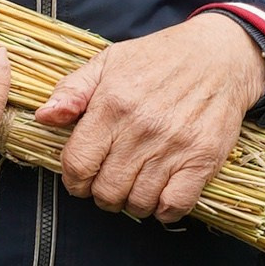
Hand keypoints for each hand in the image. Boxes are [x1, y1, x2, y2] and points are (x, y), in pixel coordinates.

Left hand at [34, 14, 264, 223]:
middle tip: (108, 184)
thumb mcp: (109, 62)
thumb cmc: (159, 59)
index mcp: (113, 105)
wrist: (220, 56)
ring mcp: (174, 146)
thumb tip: (44, 118)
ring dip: (131, 202)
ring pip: (138, 202)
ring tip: (133, 187)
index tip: (80, 179)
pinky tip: (160, 194)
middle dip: (101, 194)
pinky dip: (163, 209)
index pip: (78, 163)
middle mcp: (142, 128)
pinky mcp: (203, 159)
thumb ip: (72, 90)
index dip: (74, 180)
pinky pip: (175, 204)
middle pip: (106, 190)